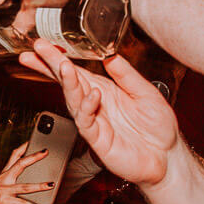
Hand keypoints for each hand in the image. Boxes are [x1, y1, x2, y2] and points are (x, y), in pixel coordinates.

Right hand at [0, 142, 51, 203]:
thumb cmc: (1, 199)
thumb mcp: (7, 186)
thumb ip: (18, 179)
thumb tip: (38, 175)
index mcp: (5, 173)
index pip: (14, 155)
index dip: (24, 146)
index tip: (35, 140)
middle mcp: (3, 179)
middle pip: (20, 164)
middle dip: (34, 157)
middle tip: (45, 152)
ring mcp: (2, 190)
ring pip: (24, 186)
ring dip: (39, 186)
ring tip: (50, 184)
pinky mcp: (3, 201)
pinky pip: (20, 202)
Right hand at [21, 41, 180, 187]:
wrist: (167, 158)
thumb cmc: (157, 128)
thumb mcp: (145, 92)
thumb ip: (126, 74)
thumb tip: (109, 55)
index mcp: (103, 90)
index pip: (76, 71)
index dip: (58, 59)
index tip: (43, 45)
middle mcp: (95, 104)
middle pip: (67, 82)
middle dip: (51, 65)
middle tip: (36, 50)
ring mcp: (94, 122)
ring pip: (74, 100)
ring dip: (68, 83)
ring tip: (63, 66)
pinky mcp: (98, 139)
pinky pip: (88, 122)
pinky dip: (88, 108)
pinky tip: (93, 95)